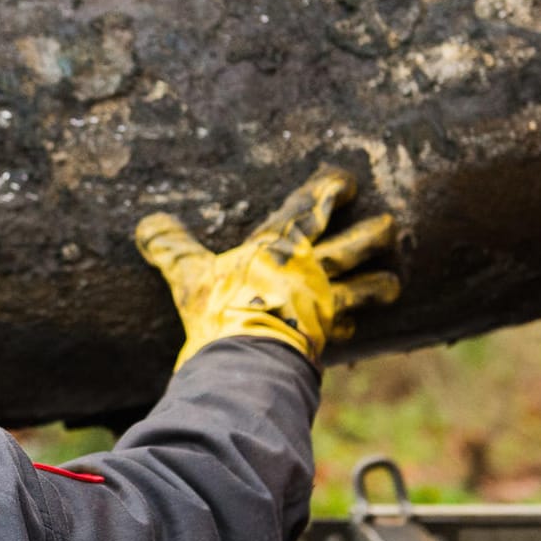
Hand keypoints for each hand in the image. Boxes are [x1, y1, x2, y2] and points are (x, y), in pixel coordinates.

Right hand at [136, 166, 399, 368]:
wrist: (245, 357)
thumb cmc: (219, 308)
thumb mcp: (188, 274)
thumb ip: (171, 248)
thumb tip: (147, 225)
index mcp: (279, 246)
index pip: (310, 209)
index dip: (329, 192)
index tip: (348, 183)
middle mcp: (308, 272)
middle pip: (350, 247)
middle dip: (372, 235)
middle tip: (391, 226)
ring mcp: (320, 305)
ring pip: (360, 290)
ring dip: (377, 286)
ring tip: (394, 284)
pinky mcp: (322, 338)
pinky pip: (341, 330)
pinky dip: (348, 329)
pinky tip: (353, 331)